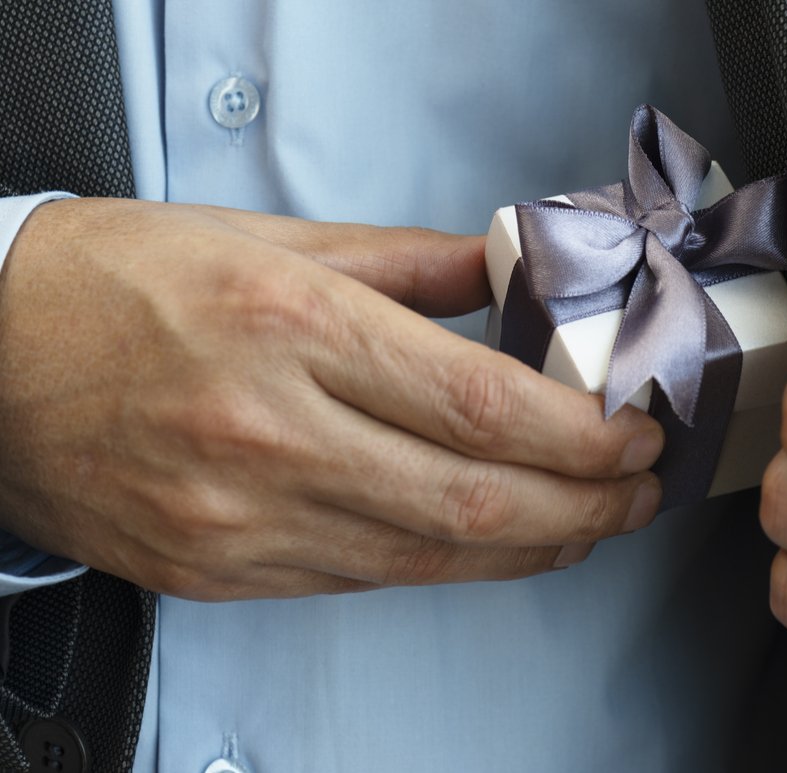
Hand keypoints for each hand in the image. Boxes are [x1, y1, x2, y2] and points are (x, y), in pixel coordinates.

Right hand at [0, 198, 662, 599]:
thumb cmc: (117, 281)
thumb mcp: (273, 236)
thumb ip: (412, 263)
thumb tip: (514, 276)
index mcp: (291, 327)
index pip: (483, 403)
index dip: (583, 434)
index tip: (635, 432)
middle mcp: (270, 433)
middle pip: (475, 500)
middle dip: (587, 506)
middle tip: (640, 490)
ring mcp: (241, 520)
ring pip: (430, 558)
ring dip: (535, 546)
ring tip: (592, 522)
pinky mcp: (218, 572)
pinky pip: (365, 579)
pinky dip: (449, 565)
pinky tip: (492, 542)